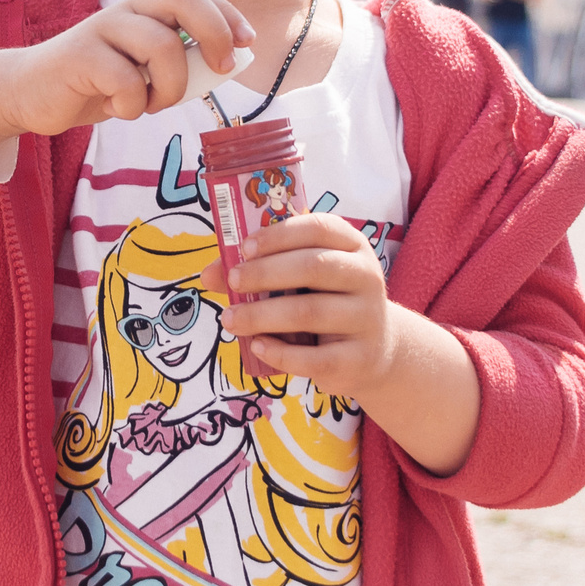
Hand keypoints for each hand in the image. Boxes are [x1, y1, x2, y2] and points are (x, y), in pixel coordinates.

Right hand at [0, 0, 254, 145]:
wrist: (30, 93)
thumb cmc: (97, 83)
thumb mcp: (145, 72)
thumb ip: (180, 64)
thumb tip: (229, 65)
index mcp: (145, 8)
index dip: (226, 14)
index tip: (247, 42)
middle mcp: (126, 9)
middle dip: (214, 32)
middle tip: (221, 68)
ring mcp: (102, 29)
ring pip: (162, 46)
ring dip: (170, 87)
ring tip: (150, 104)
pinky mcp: (80, 56)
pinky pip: (126, 81)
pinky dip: (132, 106)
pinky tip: (115, 108)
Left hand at [215, 212, 482, 474]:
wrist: (375, 350)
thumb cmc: (326, 301)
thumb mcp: (301, 279)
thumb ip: (257, 269)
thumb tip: (209, 274)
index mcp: (351, 245)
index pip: (318, 228)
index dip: (279, 235)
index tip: (244, 248)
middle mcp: (366, 276)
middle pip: (314, 267)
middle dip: (265, 273)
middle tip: (233, 281)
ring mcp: (367, 318)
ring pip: (310, 312)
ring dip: (262, 316)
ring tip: (230, 320)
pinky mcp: (359, 358)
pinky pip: (315, 357)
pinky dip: (280, 352)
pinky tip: (256, 346)